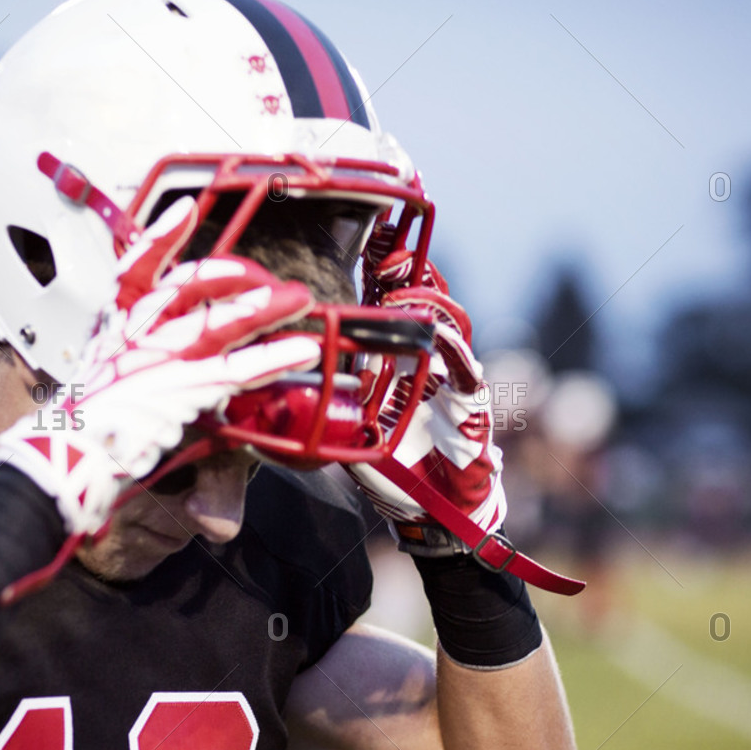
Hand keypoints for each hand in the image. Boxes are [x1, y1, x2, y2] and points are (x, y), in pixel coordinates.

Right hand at [0, 197, 319, 536]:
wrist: (70, 454)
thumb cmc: (89, 421)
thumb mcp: (106, 373)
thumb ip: (139, 353)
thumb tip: (174, 349)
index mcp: (116, 324)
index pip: (136, 267)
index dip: (161, 235)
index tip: (186, 209)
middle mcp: (138, 333)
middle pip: (189, 286)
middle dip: (236, 276)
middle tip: (268, 278)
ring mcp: (161, 359)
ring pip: (222, 322)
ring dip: (266, 308)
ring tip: (299, 300)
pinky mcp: (184, 390)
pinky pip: (238, 367)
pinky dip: (273, 357)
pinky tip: (301, 350)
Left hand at [346, 246, 506, 538]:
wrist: (437, 512)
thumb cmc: (397, 472)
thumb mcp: (355, 432)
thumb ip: (331, 406)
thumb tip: (278, 398)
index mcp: (406, 365)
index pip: (397, 307)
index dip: (385, 273)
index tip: (367, 242)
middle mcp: (434, 363)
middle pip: (425, 301)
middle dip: (408, 268)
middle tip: (388, 238)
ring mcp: (455, 379)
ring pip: (449, 323)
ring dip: (427, 300)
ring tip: (403, 281)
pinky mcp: (472, 404)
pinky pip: (464, 368)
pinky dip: (450, 348)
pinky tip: (436, 332)